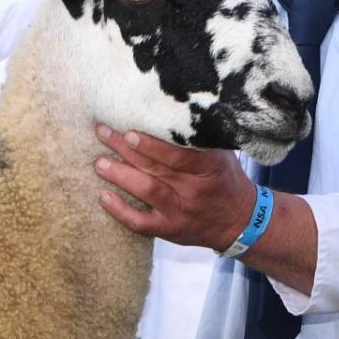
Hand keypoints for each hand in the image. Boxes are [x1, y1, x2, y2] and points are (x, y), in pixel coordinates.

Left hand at [90, 123, 259, 250]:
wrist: (239, 222)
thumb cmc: (224, 179)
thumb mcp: (221, 155)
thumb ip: (198, 138)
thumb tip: (168, 109)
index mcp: (209, 167)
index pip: (179, 155)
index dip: (152, 145)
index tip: (130, 132)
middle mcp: (194, 190)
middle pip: (156, 168)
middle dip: (126, 150)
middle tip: (103, 133)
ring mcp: (180, 211)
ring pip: (147, 191)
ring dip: (121, 176)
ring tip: (100, 163)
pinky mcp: (169, 230)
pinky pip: (141, 223)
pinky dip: (120, 211)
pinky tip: (103, 197)